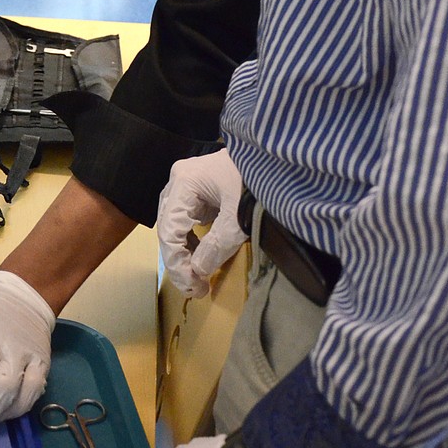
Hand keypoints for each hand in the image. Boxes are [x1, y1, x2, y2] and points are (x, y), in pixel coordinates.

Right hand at [157, 148, 246, 296]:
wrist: (280, 159)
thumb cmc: (259, 182)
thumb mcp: (239, 218)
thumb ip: (217, 246)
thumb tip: (197, 271)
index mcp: (184, 181)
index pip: (169, 230)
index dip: (178, 263)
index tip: (194, 288)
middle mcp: (179, 179)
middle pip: (167, 226)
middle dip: (179, 260)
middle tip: (196, 288)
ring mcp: (188, 182)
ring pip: (173, 222)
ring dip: (183, 251)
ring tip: (197, 277)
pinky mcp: (199, 188)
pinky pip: (186, 217)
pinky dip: (191, 239)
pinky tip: (200, 255)